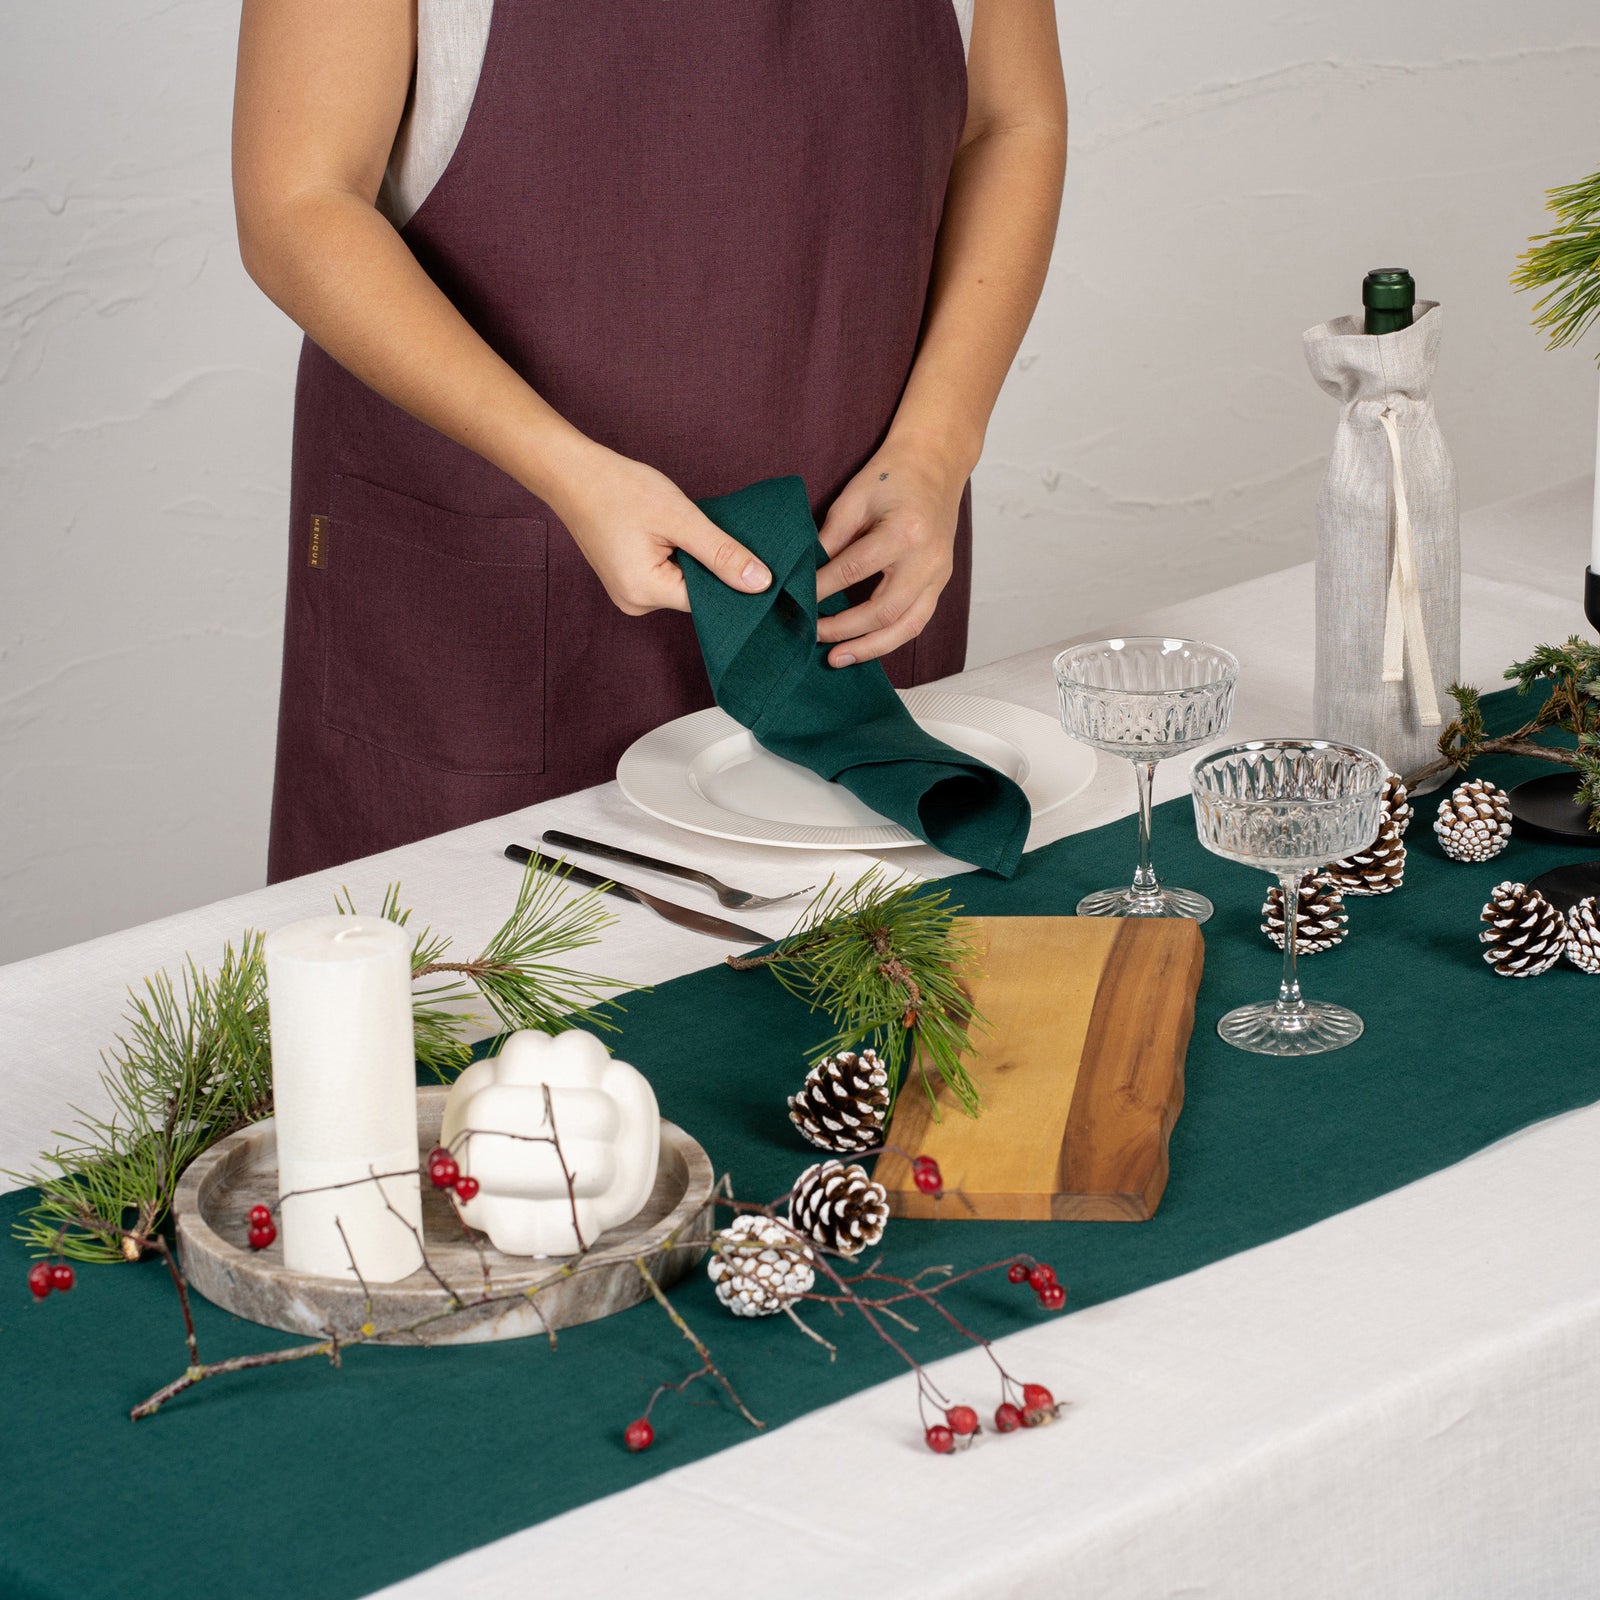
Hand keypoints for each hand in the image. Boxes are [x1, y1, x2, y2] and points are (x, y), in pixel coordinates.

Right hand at [546, 445, 770, 614]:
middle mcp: (635, 603)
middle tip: (708, 529)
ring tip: (680, 527)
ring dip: (692, 559)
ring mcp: (628, 594)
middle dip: (709, 566)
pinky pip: (666, 576)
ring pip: (682, 584)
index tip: (745, 554)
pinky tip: (669, 532)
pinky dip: (676, 557)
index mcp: (645, 592)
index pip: (708, 601)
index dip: (730, 578)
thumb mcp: (680, 518)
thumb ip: (722, 553)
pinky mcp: (627, 581)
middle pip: (695, 594)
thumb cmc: (619, 489)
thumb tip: (760, 583)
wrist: (572, 474)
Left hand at [814, 440, 965, 666]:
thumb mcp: (854, 498)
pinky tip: (863, 647)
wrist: (935, 464)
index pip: (853, 570)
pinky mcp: (940, 582)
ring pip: (906, 626)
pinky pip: (917, 622)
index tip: (795, 600)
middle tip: (811, 635)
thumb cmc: (892, 476)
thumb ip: (830, 537)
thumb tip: (803, 575)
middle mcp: (927, 559)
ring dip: (869, 647)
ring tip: (837, 659)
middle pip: (883, 610)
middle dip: (844, 629)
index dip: (821, 589)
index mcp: (905, 532)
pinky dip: (889, 639)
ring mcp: (939, 574)